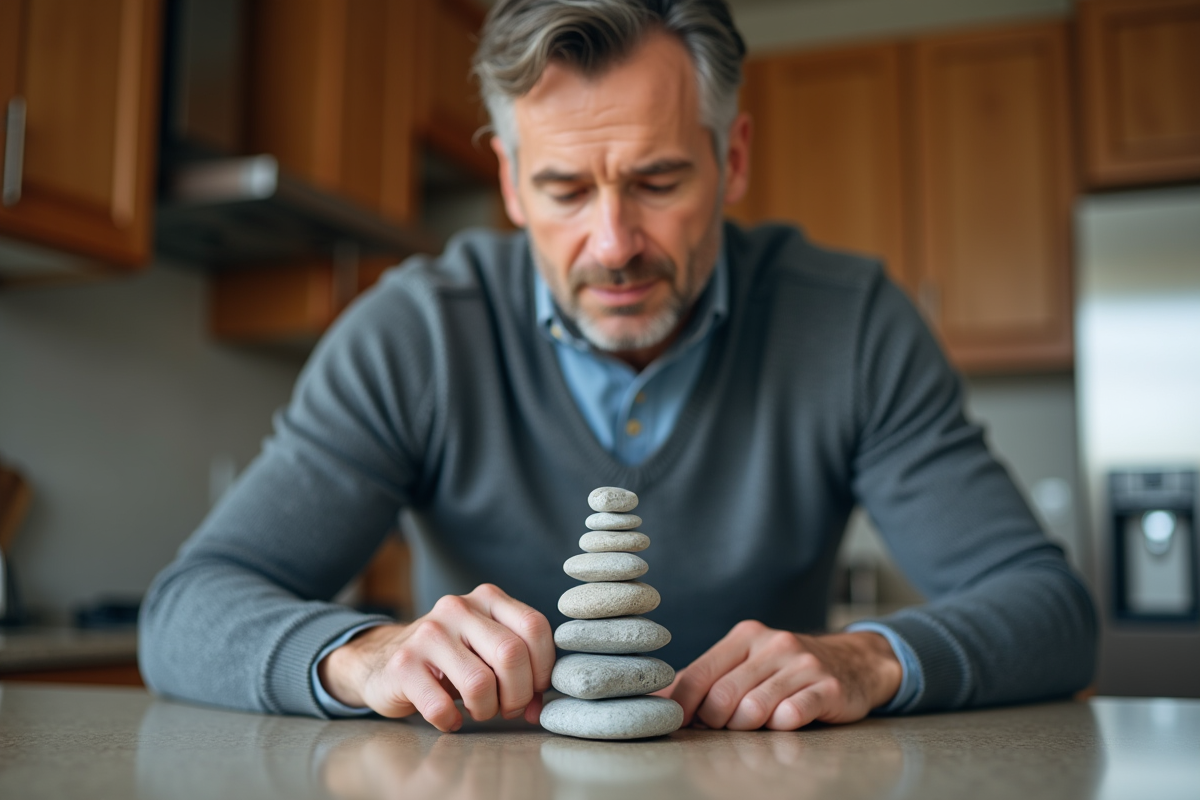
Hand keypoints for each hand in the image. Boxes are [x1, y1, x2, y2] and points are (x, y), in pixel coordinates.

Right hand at [318, 584, 554, 731]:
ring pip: (480, 683)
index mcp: (487, 598)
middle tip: (508, 707)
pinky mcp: (403, 664)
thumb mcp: (486, 650)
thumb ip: (520, 668)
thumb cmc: (448, 660)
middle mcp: (458, 607)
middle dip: (517, 694)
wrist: (382, 660)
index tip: (533, 688)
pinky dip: (451, 721)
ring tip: (478, 710)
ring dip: (486, 710)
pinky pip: (442, 707)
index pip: (534, 627)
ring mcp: (428, 633)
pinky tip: (449, 717)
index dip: (543, 667)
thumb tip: (538, 708)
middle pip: (511, 654)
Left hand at [661, 620, 901, 729]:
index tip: (683, 724)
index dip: (684, 706)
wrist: (854, 662)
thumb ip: (706, 678)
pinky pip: (793, 714)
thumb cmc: (787, 669)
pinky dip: (781, 726)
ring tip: (756, 726)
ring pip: (754, 709)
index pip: (699, 673)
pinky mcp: (829, 687)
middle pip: (722, 696)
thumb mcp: (747, 662)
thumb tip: (658, 699)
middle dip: (716, 722)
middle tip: (725, 729)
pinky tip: (784, 722)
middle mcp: (773, 644)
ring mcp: (803, 664)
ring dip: (747, 728)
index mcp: (745, 636)